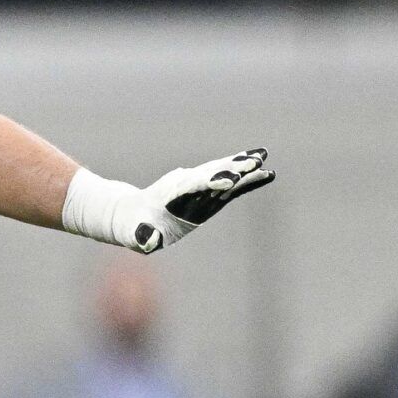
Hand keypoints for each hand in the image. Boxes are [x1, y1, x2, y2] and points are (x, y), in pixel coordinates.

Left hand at [123, 149, 273, 253]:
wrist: (131, 212)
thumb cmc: (133, 227)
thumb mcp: (134, 235)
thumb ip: (143, 236)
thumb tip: (149, 240)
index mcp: (171, 194)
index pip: (193, 185)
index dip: (210, 182)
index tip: (229, 179)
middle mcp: (186, 185)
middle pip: (212, 173)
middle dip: (232, 168)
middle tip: (254, 160)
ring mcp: (198, 186)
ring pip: (222, 172)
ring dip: (242, 166)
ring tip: (263, 157)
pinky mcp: (206, 192)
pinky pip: (229, 184)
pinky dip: (246, 179)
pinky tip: (266, 172)